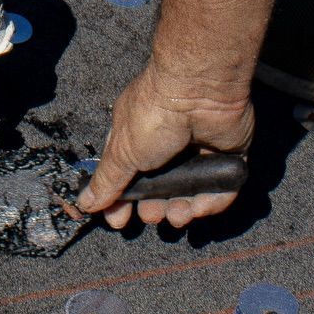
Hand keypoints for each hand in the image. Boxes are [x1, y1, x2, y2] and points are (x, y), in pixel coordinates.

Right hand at [76, 66, 253, 229]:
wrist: (199, 94)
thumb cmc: (154, 116)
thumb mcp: (122, 151)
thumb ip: (107, 180)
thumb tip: (85, 203)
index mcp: (140, 139)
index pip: (129, 176)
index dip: (123, 201)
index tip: (119, 220)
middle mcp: (170, 144)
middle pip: (162, 189)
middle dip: (155, 208)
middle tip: (152, 215)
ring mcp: (201, 150)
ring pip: (191, 192)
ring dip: (182, 209)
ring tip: (176, 215)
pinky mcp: (229, 155)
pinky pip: (222, 187)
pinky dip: (211, 201)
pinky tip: (199, 207)